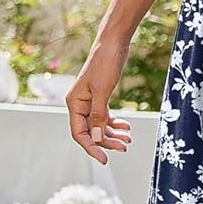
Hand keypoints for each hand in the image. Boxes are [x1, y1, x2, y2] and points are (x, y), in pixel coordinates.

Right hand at [65, 41, 133, 164]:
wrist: (113, 44)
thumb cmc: (105, 64)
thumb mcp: (102, 91)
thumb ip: (98, 115)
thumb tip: (96, 138)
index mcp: (74, 103)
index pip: (79, 133)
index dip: (91, 147)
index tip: (104, 159)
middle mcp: (80, 104)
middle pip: (91, 131)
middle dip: (106, 141)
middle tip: (124, 147)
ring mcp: (90, 101)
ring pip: (99, 125)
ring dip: (112, 133)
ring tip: (128, 139)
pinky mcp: (100, 97)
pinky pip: (105, 116)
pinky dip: (115, 123)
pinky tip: (126, 127)